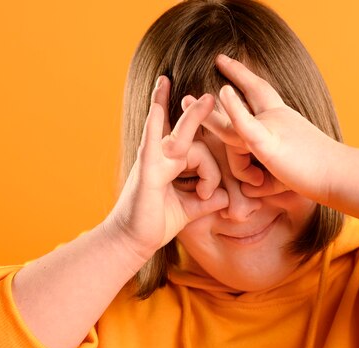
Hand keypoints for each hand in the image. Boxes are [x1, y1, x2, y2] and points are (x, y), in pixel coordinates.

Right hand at [104, 76, 228, 260]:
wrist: (132, 241)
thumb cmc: (156, 223)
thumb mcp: (190, 209)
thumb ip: (208, 201)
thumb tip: (226, 197)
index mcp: (172, 165)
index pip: (199, 153)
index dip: (211, 175)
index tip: (209, 195)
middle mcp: (162, 158)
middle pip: (186, 133)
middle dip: (196, 113)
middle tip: (210, 95)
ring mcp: (153, 160)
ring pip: (181, 138)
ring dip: (193, 117)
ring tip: (208, 99)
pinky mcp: (146, 169)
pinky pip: (151, 141)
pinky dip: (154, 123)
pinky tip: (157, 104)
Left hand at [199, 54, 343, 204]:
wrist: (337, 177)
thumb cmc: (313, 176)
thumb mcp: (281, 176)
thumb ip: (261, 181)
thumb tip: (247, 191)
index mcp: (281, 121)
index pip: (261, 93)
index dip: (245, 78)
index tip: (230, 65)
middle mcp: (277, 118)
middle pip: (253, 91)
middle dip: (236, 74)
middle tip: (219, 59)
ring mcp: (272, 128)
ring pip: (235, 122)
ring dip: (211, 108)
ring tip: (186, 100)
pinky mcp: (269, 144)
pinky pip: (247, 125)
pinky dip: (235, 108)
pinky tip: (224, 92)